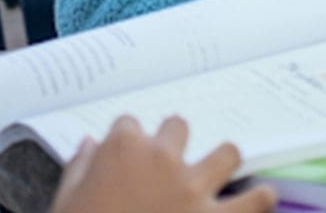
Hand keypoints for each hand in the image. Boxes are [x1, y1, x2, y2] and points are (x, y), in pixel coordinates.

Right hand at [50, 115, 275, 212]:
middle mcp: (162, 158)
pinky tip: (260, 200)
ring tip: (218, 175)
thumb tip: (90, 144)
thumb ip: (79, 168)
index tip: (125, 160)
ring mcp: (193, 187)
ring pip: (227, 152)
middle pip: (178, 126)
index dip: (127, 142)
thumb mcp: (65, 202)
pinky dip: (260, 200)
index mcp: (122, 149)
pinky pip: (255, 201)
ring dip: (223, 162)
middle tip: (167, 167)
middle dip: (173, 143)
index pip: (128, 123)